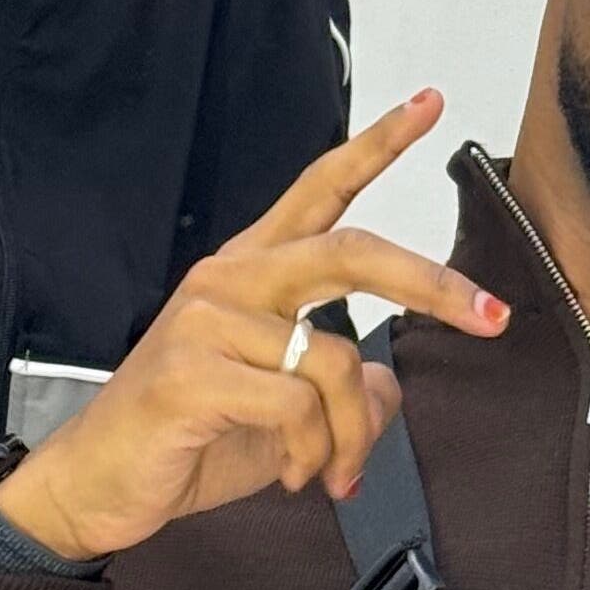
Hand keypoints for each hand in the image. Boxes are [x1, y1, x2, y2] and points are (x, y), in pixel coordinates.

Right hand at [0, 91, 510, 562]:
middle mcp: (228, 278)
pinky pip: (297, 406)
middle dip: (432, 283)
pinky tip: (296, 475)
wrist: (99, 486)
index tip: (429, 102)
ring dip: (353, 433)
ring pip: (336, 358)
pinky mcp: (191, 370)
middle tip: (491, 316)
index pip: (319, 188)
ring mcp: (206, 319)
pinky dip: (315, 453)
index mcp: (250, 270)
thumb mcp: (286, 414)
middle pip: (351, 250)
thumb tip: (391, 385)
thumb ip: (343, 387)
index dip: (377, 143)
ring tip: (333, 473)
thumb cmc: (189, 437)